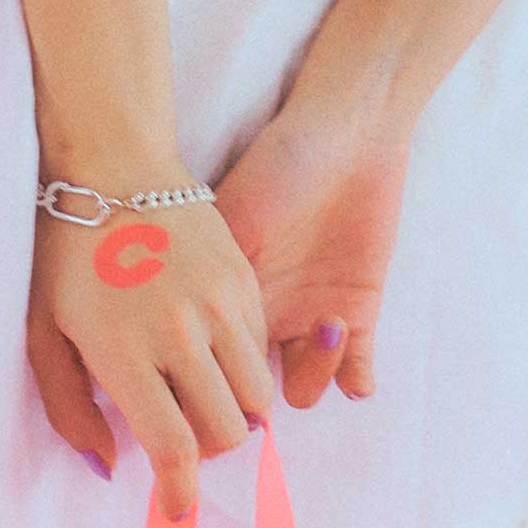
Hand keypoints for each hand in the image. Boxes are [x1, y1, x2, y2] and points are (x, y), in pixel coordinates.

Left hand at [27, 183, 275, 519]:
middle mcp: (180, 334)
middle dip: (208, 453)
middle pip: (226, 432)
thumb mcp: (46, 334)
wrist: (114, 164)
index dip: (180, 492)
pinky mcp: (243, 281)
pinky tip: (210, 350)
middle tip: (184, 439)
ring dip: (234, 414)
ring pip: (256, 398)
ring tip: (204, 398)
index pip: (174, 448)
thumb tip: (109, 468)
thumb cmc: (67, 255)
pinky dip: (241, 368)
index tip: (177, 510)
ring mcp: (218, 305)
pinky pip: (259, 350)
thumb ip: (70, 409)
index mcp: (126, 353)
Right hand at [211, 98, 410, 407]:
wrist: (344, 131)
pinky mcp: (358, 314)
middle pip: (253, 393)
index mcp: (226, 305)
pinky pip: (356, 374)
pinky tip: (359, 379)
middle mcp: (266, 321)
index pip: (211, 370)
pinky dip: (355, 384)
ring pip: (304, 387)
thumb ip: (203, 292)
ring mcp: (311, 321)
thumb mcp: (229, 225)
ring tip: (329, 326)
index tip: (221, 390)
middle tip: (282, 357)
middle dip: (261, 396)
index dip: (212, 392)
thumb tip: (168, 355)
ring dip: (315, 374)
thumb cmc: (275, 168)